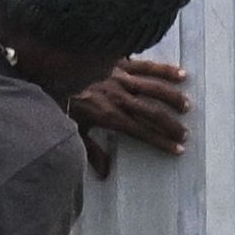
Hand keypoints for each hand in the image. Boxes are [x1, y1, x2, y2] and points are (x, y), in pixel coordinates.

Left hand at [65, 56, 190, 173]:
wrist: (48, 67)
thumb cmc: (59, 99)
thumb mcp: (73, 128)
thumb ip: (90, 150)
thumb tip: (104, 173)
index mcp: (109, 116)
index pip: (141, 132)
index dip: (160, 142)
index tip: (177, 149)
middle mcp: (119, 97)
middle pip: (152, 112)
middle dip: (171, 124)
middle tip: (185, 133)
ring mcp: (121, 78)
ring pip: (154, 89)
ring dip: (172, 98)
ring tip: (186, 106)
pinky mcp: (120, 62)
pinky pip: (146, 66)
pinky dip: (164, 70)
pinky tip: (181, 74)